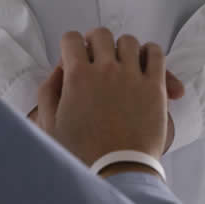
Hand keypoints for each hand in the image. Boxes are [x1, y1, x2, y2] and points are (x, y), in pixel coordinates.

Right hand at [35, 28, 168, 165]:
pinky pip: (156, 53)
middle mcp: (105, 69)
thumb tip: (58, 68)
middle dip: (96, 42)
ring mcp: (132, 76)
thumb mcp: (50, 123)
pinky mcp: (155, 86)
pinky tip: (145, 63)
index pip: (71, 38)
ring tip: (122, 63)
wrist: (118, 169)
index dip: (71, 45)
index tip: (75, 55)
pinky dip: (150, 53)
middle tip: (97, 57)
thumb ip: (48, 90)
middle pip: (101, 34)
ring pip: (129, 41)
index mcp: (77, 76)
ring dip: (123, 49)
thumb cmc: (83, 151)